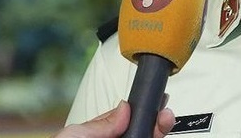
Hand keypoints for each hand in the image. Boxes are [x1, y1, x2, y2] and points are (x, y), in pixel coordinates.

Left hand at [53, 100, 174, 137]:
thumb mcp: (76, 136)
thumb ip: (101, 124)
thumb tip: (125, 107)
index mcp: (101, 137)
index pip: (130, 121)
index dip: (145, 112)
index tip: (156, 104)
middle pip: (144, 133)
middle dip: (157, 123)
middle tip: (164, 116)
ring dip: (158, 133)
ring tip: (163, 124)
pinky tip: (156, 137)